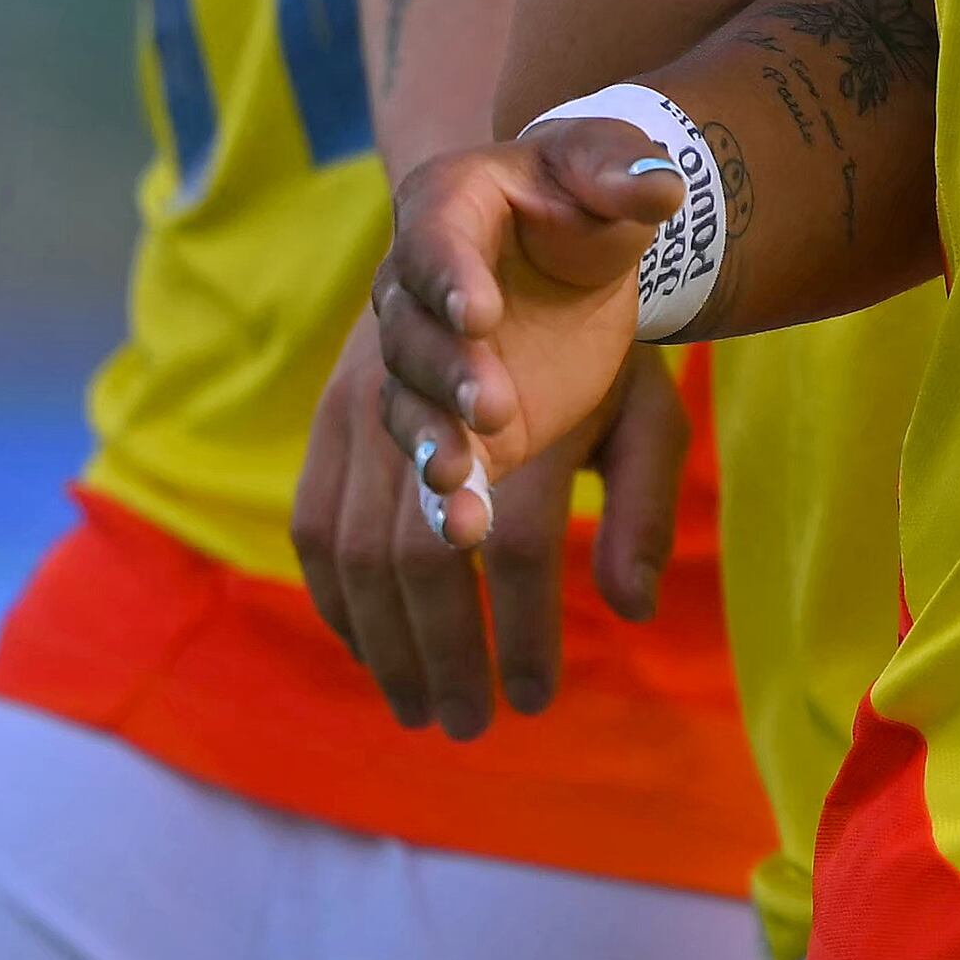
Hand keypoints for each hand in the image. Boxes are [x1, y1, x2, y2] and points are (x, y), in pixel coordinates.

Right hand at [293, 315, 689, 736]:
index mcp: (526, 413)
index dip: (524, 633)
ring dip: (383, 647)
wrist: (512, 234)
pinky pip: (313, 524)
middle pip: (423, 561)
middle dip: (445, 656)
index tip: (536, 699)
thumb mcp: (647, 411)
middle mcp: (434, 409)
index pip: (519, 548)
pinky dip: (335, 599)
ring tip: (416, 708)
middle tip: (469, 724)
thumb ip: (644, 506)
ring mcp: (368, 406)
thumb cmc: (596, 350)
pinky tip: (369, 651)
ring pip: (357, 551)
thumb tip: (632, 609)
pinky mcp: (329, 414)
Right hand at [361, 118, 684, 550]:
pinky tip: (465, 531)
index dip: (450, 279)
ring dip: (431, 449)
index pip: (434, 245)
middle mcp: (414, 290)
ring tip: (458, 489)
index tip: (480, 313)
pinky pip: (434, 463)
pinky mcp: (451, 424)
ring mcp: (425, 363)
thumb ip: (627, 173)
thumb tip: (661, 188)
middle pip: (413, 339)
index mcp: (444, 209)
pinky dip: (444, 500)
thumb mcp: (609, 163)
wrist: (577, 245)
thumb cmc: (588, 192)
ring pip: (409, 409)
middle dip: (448, 376)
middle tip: (491, 408)